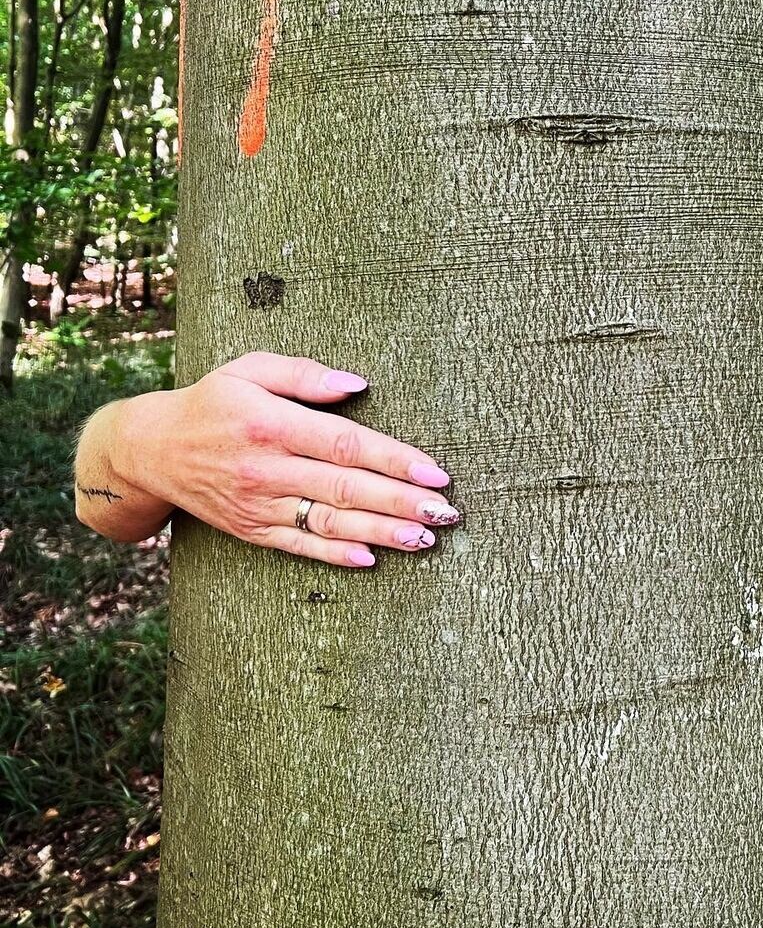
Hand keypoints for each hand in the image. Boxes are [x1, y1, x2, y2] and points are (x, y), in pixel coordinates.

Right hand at [112, 352, 459, 567]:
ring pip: (329, 522)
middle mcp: (267, 468)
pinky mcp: (251, 529)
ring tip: (424, 538)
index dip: (394, 459)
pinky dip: (335, 555)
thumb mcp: (250, 369)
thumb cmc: (213, 402)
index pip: (345, 444)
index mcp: (272, 423)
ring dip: (381, 533)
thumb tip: (357, 384)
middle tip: (446, 512)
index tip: (436, 471)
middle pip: (345, 488)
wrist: (151, 450)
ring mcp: (258, 503)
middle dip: (401, 502)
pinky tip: (371, 558)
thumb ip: (305, 374)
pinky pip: (299, 546)